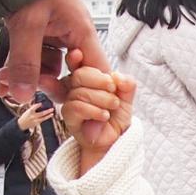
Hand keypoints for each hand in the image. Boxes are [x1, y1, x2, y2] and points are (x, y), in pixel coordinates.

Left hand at [0, 0, 108, 103]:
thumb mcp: (28, 25)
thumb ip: (25, 62)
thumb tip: (23, 95)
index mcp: (82, 34)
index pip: (97, 74)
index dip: (90, 95)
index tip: (77, 114)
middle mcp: (73, 37)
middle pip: (70, 76)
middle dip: (45, 86)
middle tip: (22, 91)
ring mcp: (56, 36)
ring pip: (48, 69)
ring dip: (26, 78)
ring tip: (3, 83)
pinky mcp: (40, 34)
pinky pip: (34, 59)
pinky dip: (19, 68)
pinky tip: (3, 77)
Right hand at [14, 101, 55, 130]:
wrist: (22, 124)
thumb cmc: (25, 116)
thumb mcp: (27, 111)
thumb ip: (33, 108)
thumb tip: (39, 104)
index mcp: (29, 112)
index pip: (33, 108)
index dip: (37, 106)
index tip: (41, 103)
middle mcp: (33, 116)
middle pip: (41, 113)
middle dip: (47, 111)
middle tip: (52, 109)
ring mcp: (35, 120)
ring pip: (43, 118)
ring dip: (48, 115)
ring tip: (52, 113)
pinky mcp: (36, 123)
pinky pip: (43, 120)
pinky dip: (46, 117)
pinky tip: (49, 115)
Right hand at [62, 58, 135, 174]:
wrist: (114, 140)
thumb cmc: (117, 117)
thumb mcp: (126, 98)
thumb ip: (126, 84)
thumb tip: (117, 75)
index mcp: (87, 80)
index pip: (78, 65)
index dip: (75, 58)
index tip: (78, 53)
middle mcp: (75, 88)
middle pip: (78, 75)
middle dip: (99, 80)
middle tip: (113, 89)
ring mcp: (70, 102)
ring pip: (79, 92)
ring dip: (101, 99)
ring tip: (113, 107)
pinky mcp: (69, 117)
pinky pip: (76, 107)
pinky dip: (94, 110)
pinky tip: (104, 116)